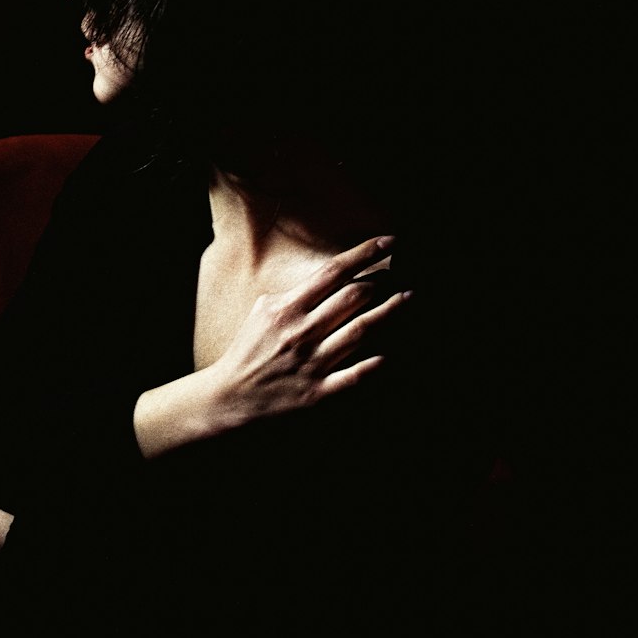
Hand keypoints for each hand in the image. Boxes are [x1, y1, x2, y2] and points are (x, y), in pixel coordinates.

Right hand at [135, 235, 409, 456]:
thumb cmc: (248, 350)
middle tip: (402, 276)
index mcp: (286, 309)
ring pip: (361, 331)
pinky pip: (356, 374)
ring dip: (389, 313)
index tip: (388, 241)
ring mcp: (311, 363)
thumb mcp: (263, 312)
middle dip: (382, 283)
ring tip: (407, 299)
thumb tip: (329, 280)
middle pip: (352, 297)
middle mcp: (301, 332)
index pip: (332, 272)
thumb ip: (294, 295)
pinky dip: (378, 362)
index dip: (364, 253)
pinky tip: (395, 350)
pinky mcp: (318, 392)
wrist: (230, 396)